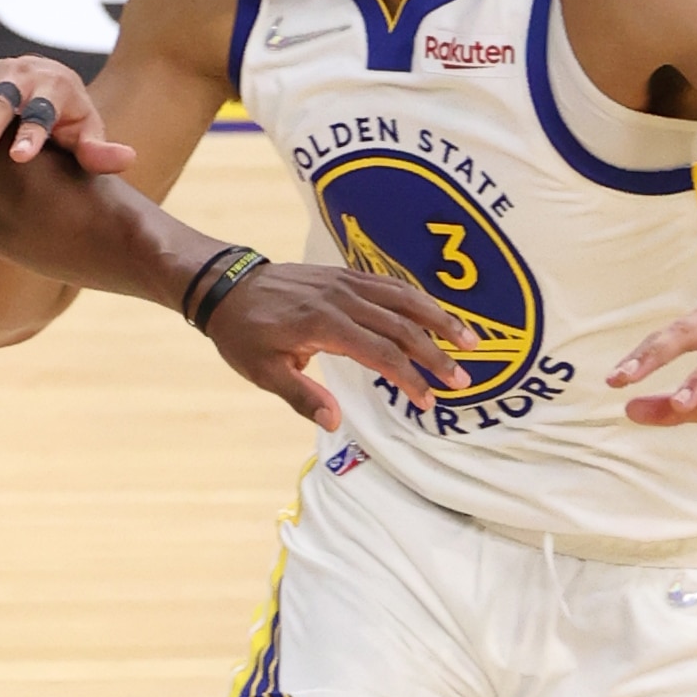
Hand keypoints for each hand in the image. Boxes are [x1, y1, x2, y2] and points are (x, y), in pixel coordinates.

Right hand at [0, 50, 139, 176]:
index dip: (32, 134)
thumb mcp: (84, 132)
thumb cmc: (65, 120)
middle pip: (4, 102)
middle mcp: (24, 74)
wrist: (44, 84)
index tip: (19, 157)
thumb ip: (98, 149)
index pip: (44, 113)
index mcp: (58, 87)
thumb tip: (126, 158)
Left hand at [202, 256, 491, 430]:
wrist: (226, 286)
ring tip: (470, 340)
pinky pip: (391, 285)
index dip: (408, 377)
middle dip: (435, 355)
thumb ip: (301, 396)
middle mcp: (341, 299)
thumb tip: (335, 423)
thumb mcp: (263, 372)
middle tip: (463, 380)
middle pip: (401, 326)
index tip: (429, 400)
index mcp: (323, 325)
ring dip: (440, 320)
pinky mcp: (345, 274)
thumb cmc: (243, 334)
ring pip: (404, 299)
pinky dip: (419, 299)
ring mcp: (346, 282)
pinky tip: (438, 314)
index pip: (380, 353)